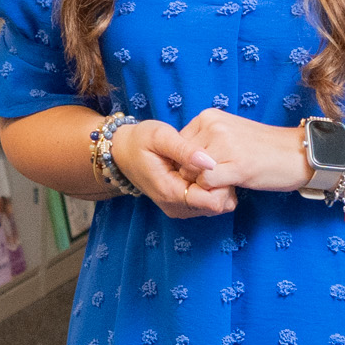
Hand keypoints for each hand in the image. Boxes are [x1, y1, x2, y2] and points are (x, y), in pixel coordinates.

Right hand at [109, 116, 239, 216]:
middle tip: (213, 159)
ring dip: (218, 185)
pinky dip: (212, 187)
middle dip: (223, 183)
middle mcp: (176, 207)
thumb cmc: (140, 140)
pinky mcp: (182, 205)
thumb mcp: (159, 136)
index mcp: (171, 193)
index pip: (214, 202)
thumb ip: (184, 149)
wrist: (121, 152)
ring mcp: (179, 208)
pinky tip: (204, 170)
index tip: (217, 161)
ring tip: (207, 163)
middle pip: (218, 205)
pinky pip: (209, 202)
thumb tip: (210, 162)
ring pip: (217, 205)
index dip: (222, 182)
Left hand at [177, 106, 306, 195]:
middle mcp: (212, 126)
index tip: (202, 171)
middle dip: (192, 175)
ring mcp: (224, 144)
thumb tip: (179, 161)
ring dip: (203, 185)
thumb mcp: (227, 135)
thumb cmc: (262, 148)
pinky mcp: (236, 165)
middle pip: (180, 159)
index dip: (185, 163)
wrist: (297, 153)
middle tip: (213, 180)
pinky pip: (206, 183)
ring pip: (191, 172)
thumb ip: (203, 143)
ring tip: (223, 183)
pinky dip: (213, 191)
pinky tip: (229, 187)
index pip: (177, 144)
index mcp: (208, 116)